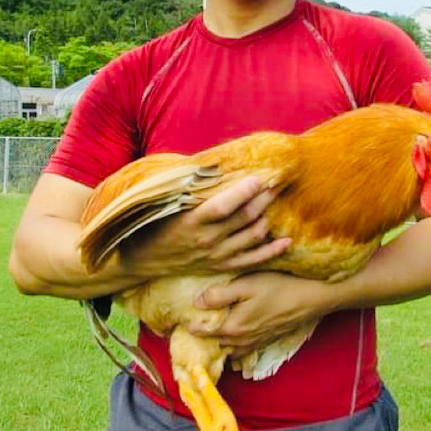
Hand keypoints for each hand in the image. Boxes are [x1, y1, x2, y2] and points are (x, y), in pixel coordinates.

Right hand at [114, 176, 291, 279]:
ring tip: (274, 201)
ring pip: (253, 236)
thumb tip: (211, 163)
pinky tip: (287, 241)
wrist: (144, 258)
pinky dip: (272, 251)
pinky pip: (254, 260)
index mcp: (192, 221)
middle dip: (263, 198)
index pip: (223, 206)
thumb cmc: (155, 223)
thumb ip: (188, 186)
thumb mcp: (167, 203)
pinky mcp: (223, 266)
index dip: (243, 192)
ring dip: (268, 218)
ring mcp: (217, 255)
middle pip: (245, 218)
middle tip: (276, 182)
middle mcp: (207, 240)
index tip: (258, 178)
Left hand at [189, 271, 330, 357]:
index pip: (203, 332)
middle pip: (215, 343)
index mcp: (232, 327)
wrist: (311, 299)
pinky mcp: (266, 340)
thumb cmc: (277, 287)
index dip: (189, 326)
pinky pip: (244, 350)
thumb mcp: (246, 285)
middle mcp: (241, 340)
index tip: (177, 322)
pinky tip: (234, 338)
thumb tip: (196, 302)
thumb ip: (219, 295)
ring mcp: (255, 342)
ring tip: (210, 335)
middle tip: (190, 328)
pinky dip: (234, 347)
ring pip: (230, 349)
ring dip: (219, 344)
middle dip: (202, 337)